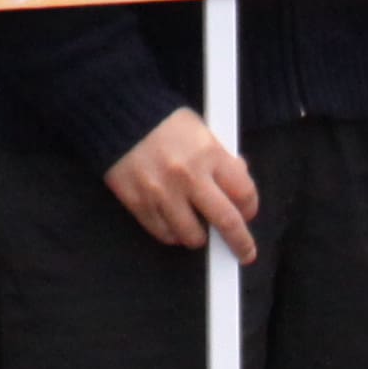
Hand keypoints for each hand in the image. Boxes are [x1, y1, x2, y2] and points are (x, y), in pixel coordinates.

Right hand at [104, 108, 259, 259]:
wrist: (117, 116)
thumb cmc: (162, 120)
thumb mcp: (201, 129)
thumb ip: (221, 156)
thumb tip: (238, 177)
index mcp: (209, 153)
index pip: (244, 193)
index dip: (250, 207)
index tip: (247, 213)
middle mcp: (189, 176)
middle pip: (227, 222)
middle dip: (240, 243)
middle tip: (244, 252)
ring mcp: (163, 193)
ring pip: (193, 236)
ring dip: (200, 236)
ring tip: (198, 226)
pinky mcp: (139, 204)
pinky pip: (164, 234)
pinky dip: (173, 234)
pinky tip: (174, 222)